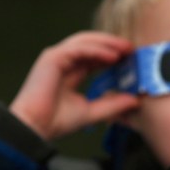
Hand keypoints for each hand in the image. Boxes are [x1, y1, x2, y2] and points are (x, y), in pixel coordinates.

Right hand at [9, 32, 139, 140]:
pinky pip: (79, 49)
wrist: (34, 128)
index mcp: (70, 71)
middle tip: (132, 48)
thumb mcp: (92, 112)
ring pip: (85, 41)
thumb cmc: (56, 121)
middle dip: (112, 44)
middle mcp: (63, 61)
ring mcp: (56, 57)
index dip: (112, 55)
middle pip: (91, 44)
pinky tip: (112, 56)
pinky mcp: (52, 58)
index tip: (131, 59)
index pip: (94, 56)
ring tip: (126, 48)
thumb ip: (112, 105)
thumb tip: (134, 100)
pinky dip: (97, 50)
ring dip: (107, 43)